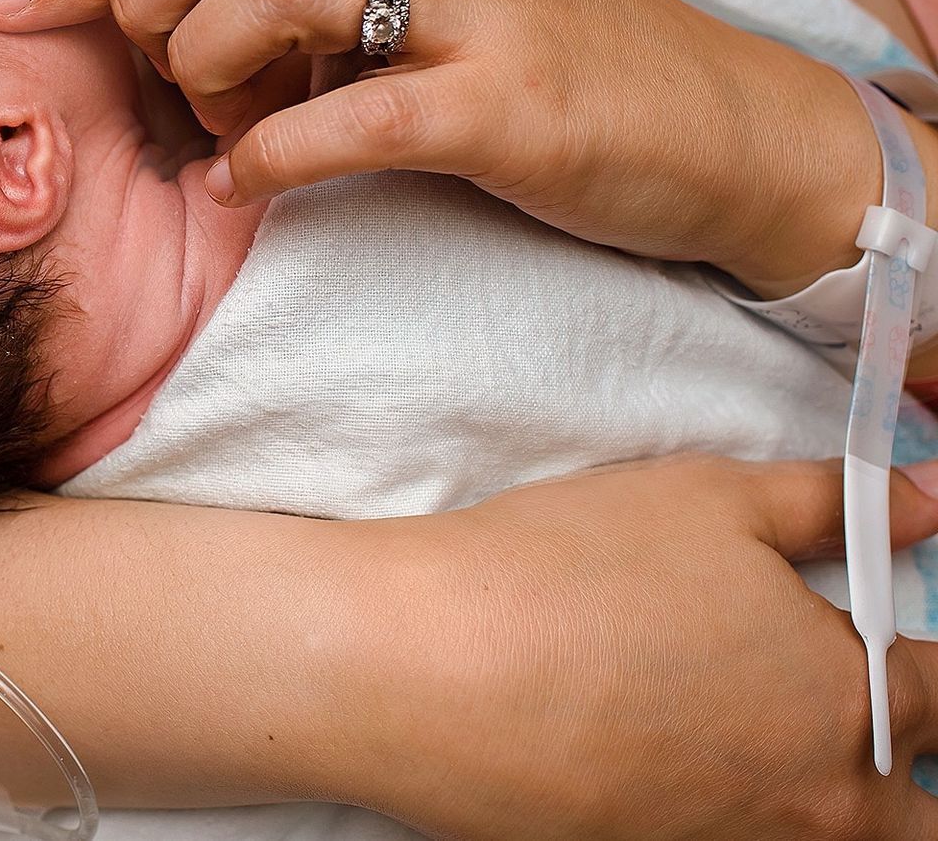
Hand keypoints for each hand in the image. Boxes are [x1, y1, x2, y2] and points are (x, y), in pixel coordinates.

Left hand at [0, 0, 877, 295]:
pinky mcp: (508, 106)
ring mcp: (482, 1)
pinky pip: (349, 120)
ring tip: (227, 126)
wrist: (713, 123)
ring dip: (211, 69)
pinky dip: (272, 157)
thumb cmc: (555, 26)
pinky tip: (249, 181)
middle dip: (150, 1)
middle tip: (167, 73)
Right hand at [356, 455, 937, 839]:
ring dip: (812, 794)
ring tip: (737, 731)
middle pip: (915, 813)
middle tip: (837, 707)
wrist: (420, 670)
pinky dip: (718, 808)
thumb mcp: (710, 499)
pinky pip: (725, 840)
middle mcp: (814, 803)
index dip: (927, 656)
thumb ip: (838, 502)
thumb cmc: (565, 574)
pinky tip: (662, 753)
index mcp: (851, 703)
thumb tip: (929, 500)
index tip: (897, 635)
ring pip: (822, 836)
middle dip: (902, 762)